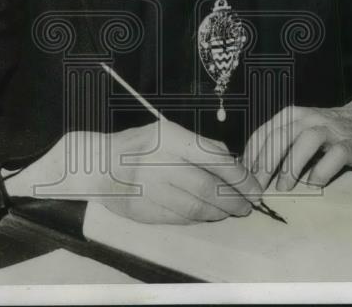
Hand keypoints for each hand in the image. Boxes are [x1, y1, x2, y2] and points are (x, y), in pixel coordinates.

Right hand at [5, 121, 262, 224]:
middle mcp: (159, 164)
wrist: (97, 165)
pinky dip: (201, 219)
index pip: (213, 158)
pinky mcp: (144, 212)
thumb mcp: (168, 132)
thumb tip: (234, 164)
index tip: (254, 187)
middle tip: (249, 205)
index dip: (239, 176)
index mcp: (168, 139)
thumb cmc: (139, 145)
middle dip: (235, 199)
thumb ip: (199, 146)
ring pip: (197, 207)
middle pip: (208, 187)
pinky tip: (210, 215)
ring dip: (221, 212)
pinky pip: (182, 219)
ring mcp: (150, 190)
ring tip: (234, 211)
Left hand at [243, 97, 351, 191]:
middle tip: (258, 188)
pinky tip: (315, 184)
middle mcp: (309, 118)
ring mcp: (331, 130)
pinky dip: (322, 170)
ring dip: (292, 166)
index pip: (264, 133)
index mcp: (292, 116)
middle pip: (281, 137)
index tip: (244, 179)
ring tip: (284, 187)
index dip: (251, 156)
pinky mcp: (351, 144)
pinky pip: (335, 155)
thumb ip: (280, 144)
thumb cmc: (330, 132)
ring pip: (306, 141)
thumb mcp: (301, 131)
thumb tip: (251, 170)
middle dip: (265, 164)